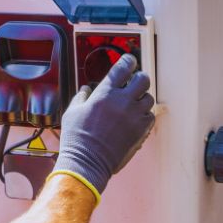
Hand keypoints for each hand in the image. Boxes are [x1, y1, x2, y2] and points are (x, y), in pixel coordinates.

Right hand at [52, 54, 155, 199]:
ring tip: (133, 104)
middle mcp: (123, 101)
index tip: (129, 61)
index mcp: (105, 92)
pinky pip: (150, 116)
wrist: (87, 162)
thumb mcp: (72, 112)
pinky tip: (135, 119)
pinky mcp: (141, 131)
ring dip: (142, 98)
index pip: (124, 66)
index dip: (128, 60)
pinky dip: (145, 115)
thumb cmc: (76, 138)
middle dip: (139, 78)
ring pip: (149, 98)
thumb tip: (86, 89)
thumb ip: (81, 97)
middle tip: (133, 83)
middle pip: (143, 79)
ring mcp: (134, 116)